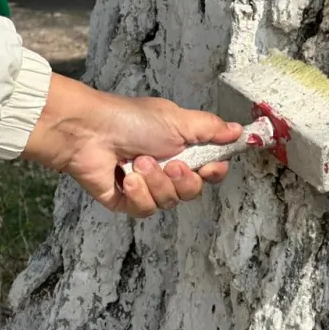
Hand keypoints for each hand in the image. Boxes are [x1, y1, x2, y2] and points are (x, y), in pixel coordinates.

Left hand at [22, 73, 242, 217]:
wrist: (89, 133)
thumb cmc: (132, 120)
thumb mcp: (178, 120)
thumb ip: (211, 129)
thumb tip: (239, 131)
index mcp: (180, 146)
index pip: (209, 169)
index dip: (213, 172)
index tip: (211, 166)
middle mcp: (165, 168)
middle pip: (192, 190)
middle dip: (183, 179)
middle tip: (171, 163)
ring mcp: (146, 186)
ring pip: (169, 201)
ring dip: (157, 182)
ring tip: (139, 162)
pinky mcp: (127, 201)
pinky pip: (146, 209)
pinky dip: (139, 194)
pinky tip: (128, 178)